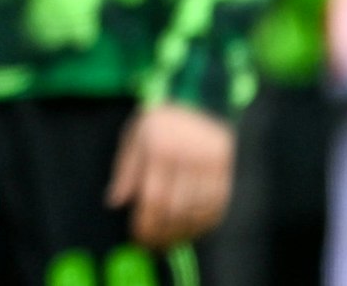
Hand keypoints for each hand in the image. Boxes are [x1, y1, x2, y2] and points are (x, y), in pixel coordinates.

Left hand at [105, 103, 234, 250]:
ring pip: (196, 214)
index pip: (152, 196)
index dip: (145, 222)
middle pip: (175, 210)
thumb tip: (114, 201)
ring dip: (180, 233)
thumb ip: (124, 168)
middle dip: (161, 233)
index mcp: (162, 145)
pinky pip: (215, 212)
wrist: (207, 101)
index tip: (137, 237)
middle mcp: (190, 158)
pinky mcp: (232, 177)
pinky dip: (199, 226)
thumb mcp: (136, 134)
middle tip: (150, 245)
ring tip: (166, 241)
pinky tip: (187, 230)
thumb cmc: (165, 120)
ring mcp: (214, 169)